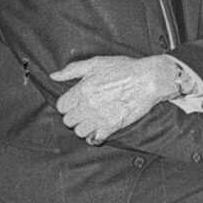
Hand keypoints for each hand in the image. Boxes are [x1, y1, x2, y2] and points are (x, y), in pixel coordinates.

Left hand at [51, 55, 186, 141]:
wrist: (148, 79)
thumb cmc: (124, 69)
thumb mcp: (96, 63)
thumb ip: (72, 70)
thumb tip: (54, 76)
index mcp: (82, 90)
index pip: (61, 106)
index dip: (67, 104)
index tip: (75, 102)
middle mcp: (88, 105)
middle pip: (68, 121)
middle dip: (74, 116)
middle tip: (83, 110)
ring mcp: (99, 118)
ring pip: (79, 132)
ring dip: (83, 127)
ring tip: (91, 119)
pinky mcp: (112, 126)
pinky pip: (94, 139)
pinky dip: (94, 137)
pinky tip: (98, 129)